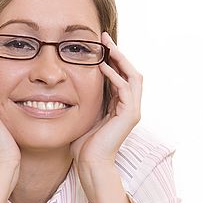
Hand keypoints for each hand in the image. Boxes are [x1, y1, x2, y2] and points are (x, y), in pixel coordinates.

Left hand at [69, 31, 141, 167]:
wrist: (91, 164)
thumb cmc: (84, 145)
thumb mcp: (84, 115)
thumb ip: (85, 100)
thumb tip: (69, 85)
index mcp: (121, 106)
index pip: (122, 75)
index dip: (113, 59)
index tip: (99, 45)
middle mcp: (130, 107)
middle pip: (132, 72)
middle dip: (119, 54)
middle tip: (105, 38)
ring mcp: (132, 111)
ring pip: (133, 77)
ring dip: (120, 59)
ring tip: (107, 46)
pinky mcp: (129, 116)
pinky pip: (125, 89)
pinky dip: (115, 76)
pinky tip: (102, 67)